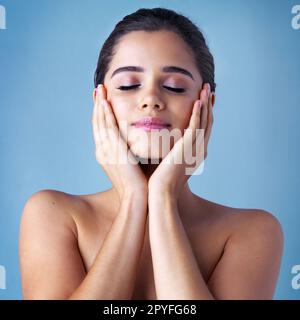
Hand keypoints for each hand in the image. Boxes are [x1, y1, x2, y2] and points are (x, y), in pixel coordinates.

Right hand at [92, 84, 147, 199]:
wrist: (138, 198)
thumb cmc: (138, 183)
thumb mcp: (131, 164)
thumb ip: (130, 152)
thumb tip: (136, 142)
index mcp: (106, 154)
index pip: (101, 130)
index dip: (100, 114)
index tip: (101, 101)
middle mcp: (103, 151)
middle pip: (97, 124)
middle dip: (97, 106)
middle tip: (97, 89)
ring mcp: (106, 151)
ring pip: (100, 123)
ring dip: (99, 105)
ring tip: (100, 89)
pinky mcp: (114, 151)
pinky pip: (108, 129)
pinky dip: (105, 115)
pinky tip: (105, 102)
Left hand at [148, 83, 213, 197]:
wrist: (161, 192)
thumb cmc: (161, 180)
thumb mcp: (169, 162)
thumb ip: (170, 150)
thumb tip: (164, 142)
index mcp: (196, 153)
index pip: (203, 129)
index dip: (205, 113)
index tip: (204, 100)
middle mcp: (200, 149)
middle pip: (207, 122)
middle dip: (208, 105)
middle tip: (209, 90)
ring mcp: (196, 148)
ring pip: (204, 121)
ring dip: (205, 103)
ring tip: (206, 88)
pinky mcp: (188, 147)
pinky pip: (195, 125)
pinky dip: (198, 112)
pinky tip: (198, 100)